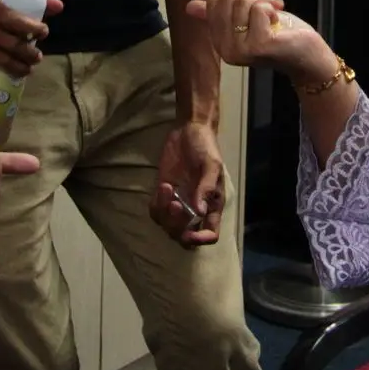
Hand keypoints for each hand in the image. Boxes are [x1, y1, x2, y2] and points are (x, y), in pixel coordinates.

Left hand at [150, 120, 224, 246]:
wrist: (189, 130)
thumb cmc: (206, 146)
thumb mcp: (211, 164)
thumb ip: (206, 188)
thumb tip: (200, 212)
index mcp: (212, 205)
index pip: (210, 234)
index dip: (200, 239)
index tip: (189, 232)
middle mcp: (195, 209)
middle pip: (185, 236)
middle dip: (177, 226)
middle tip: (175, 204)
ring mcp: (178, 202)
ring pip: (168, 226)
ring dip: (165, 214)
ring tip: (167, 188)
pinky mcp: (163, 194)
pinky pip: (156, 212)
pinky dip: (156, 205)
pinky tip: (163, 185)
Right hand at [185, 0, 335, 86]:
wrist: (307, 56)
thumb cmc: (280, 35)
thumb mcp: (247, 19)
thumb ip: (221, 14)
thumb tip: (189, 7)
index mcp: (219, 42)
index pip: (214, 2)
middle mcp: (225, 51)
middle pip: (227, 0)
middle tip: (270, 3)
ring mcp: (240, 50)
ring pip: (242, 3)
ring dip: (265, 0)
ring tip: (276, 10)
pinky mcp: (258, 46)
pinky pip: (259, 10)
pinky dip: (273, 9)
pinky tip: (279, 23)